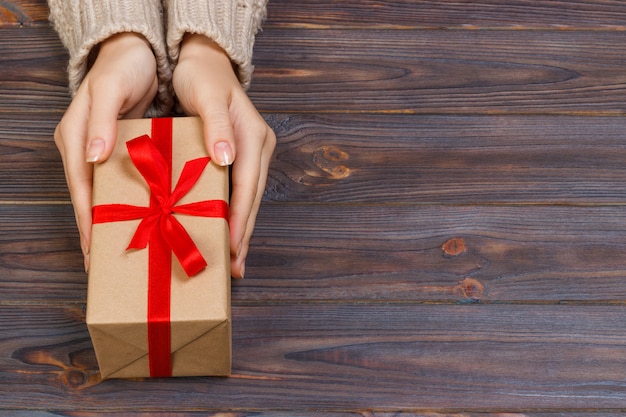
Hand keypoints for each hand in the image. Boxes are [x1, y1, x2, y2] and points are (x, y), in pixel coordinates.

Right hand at [54, 32, 158, 271]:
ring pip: (105, 194)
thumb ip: (100, 123)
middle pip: (90, 199)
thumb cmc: (121, 67)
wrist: (134, 51)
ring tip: (129, 249)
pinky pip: (122, 183)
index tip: (95, 253)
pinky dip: (130, 202)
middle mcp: (85, 150)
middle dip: (99, 231)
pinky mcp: (120, 151)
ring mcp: (101, 152)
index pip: (81, 190)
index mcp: (75, 140)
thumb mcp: (109, 91)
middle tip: (112, 264)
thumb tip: (93, 157)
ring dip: (116, 220)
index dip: (88, 222)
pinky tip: (145, 218)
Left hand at [172, 34, 274, 277]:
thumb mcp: (206, 94)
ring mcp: (251, 152)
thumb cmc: (200, 76)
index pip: (248, 184)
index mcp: (253, 135)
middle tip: (233, 268)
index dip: (240, 217)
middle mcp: (258, 146)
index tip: (232, 246)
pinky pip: (237, 191)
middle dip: (243, 233)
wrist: (202, 60)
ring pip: (247, 198)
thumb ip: (216, 126)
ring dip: (239, 228)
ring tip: (231, 260)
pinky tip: (223, 231)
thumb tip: (226, 159)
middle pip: (252, 198)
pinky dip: (231, 213)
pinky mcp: (240, 155)